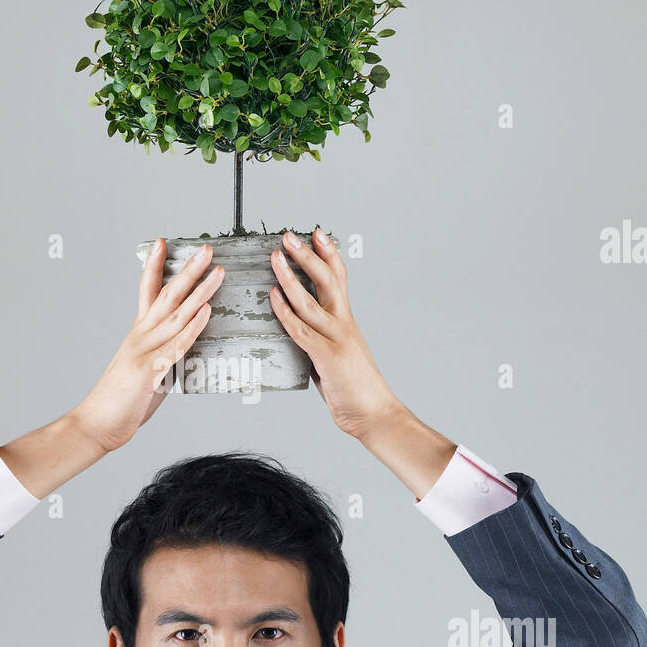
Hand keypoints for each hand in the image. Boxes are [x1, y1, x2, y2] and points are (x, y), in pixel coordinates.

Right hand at [70, 239, 223, 452]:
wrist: (96, 424)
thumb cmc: (120, 401)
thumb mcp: (145, 371)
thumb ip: (163, 356)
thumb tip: (184, 348)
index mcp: (138, 334)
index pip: (146, 291)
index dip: (154, 266)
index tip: (163, 243)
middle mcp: (140, 336)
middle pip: (167, 295)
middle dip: (188, 270)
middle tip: (206, 249)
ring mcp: (144, 351)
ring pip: (177, 314)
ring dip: (199, 291)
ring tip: (217, 273)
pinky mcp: (149, 370)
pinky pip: (176, 344)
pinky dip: (192, 326)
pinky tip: (205, 311)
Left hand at [269, 228, 401, 439]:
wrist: (373, 413)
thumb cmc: (354, 387)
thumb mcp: (336, 354)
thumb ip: (319, 338)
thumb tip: (298, 329)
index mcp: (346, 320)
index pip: (340, 277)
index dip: (328, 253)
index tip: (316, 233)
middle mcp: (343, 324)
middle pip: (327, 280)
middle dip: (307, 255)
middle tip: (289, 236)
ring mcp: (336, 339)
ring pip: (311, 301)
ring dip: (290, 278)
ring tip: (275, 259)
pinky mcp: (328, 357)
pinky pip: (302, 331)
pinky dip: (286, 312)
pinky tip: (274, 298)